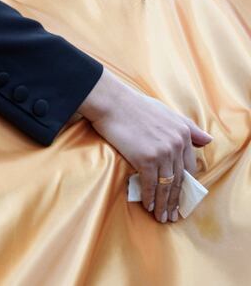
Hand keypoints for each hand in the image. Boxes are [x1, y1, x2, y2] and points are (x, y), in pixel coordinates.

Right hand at [78, 70, 212, 223]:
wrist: (111, 102)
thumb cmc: (134, 105)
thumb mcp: (166, 112)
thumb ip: (188, 127)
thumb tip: (208, 140)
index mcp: (183, 133)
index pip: (189, 167)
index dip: (185, 185)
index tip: (181, 198)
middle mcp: (177, 143)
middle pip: (179, 179)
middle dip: (176, 200)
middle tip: (172, 215)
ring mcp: (162, 152)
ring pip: (167, 185)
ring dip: (164, 204)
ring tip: (161, 217)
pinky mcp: (146, 158)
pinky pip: (151, 184)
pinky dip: (150, 197)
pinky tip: (148, 206)